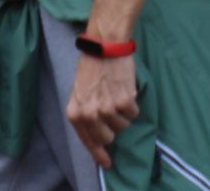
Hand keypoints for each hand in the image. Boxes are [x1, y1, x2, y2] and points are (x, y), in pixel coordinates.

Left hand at [66, 53, 139, 167]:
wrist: (105, 47)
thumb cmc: (91, 68)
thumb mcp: (79, 94)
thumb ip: (84, 113)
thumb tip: (97, 132)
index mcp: (76, 114)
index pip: (88, 141)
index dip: (99, 154)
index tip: (108, 163)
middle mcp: (90, 115)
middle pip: (108, 137)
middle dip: (113, 128)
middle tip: (114, 114)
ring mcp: (108, 109)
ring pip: (123, 125)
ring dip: (124, 114)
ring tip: (119, 97)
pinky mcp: (125, 101)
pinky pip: (134, 113)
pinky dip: (133, 104)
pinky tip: (126, 91)